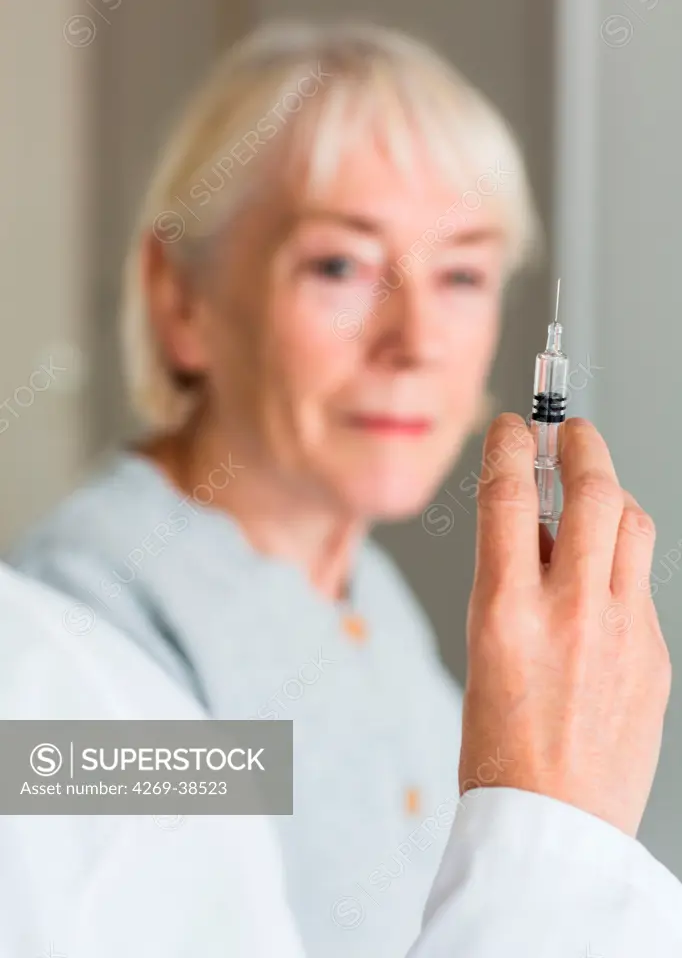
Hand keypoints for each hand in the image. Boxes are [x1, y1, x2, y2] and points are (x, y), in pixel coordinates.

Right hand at [459, 413, 670, 836]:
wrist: (553, 827)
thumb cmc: (502, 746)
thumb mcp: (482, 648)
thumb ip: (512, 580)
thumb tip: (539, 528)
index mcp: (506, 612)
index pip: (511, 495)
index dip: (512, 445)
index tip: (514, 429)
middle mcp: (570, 613)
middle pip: (593, 490)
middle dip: (582, 445)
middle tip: (572, 434)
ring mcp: (623, 633)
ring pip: (634, 525)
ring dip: (612, 497)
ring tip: (594, 501)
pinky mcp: (656, 656)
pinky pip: (644, 583)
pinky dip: (622, 565)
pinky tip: (603, 585)